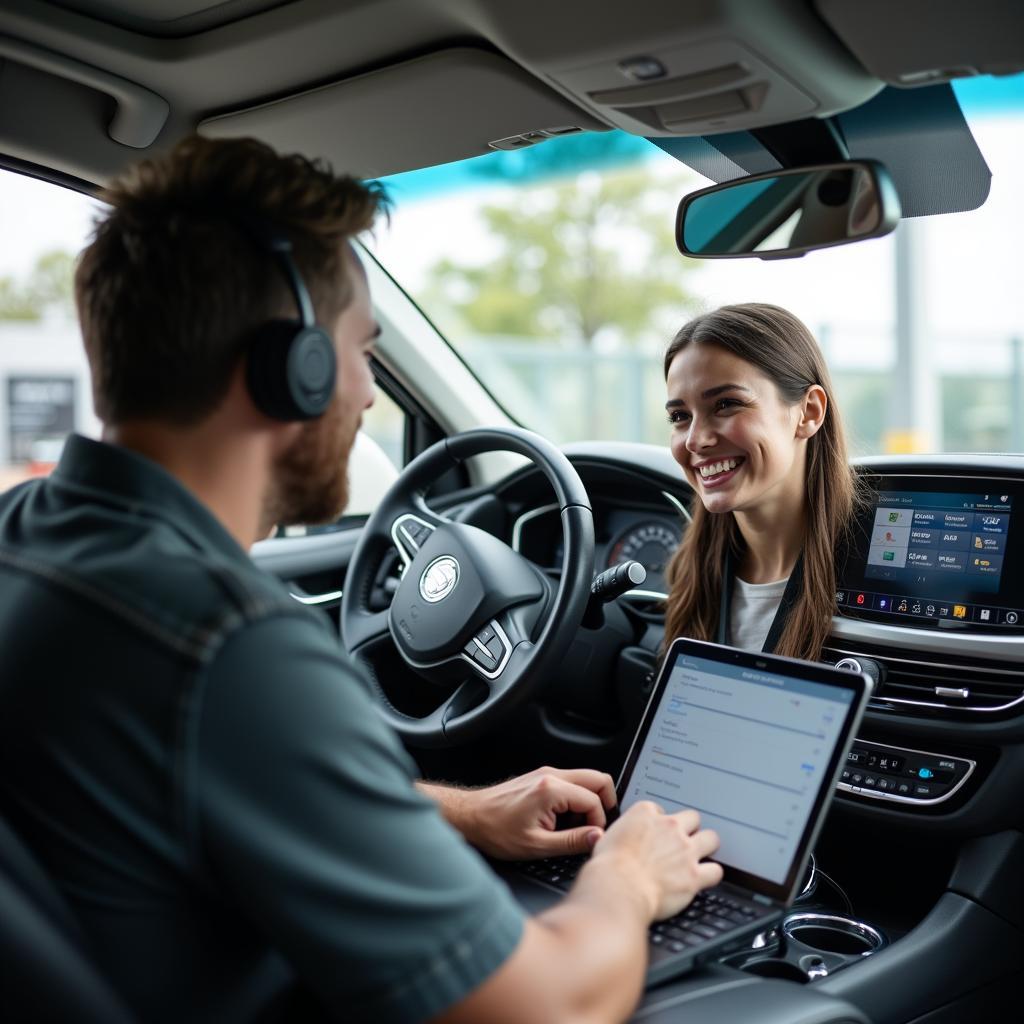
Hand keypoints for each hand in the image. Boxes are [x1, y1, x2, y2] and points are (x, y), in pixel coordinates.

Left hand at [447, 766, 616, 859]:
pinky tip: (562, 820)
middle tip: (595, 827)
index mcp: (552, 789)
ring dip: (589, 802)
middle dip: (604, 804)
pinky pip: (571, 783)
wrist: (471, 818)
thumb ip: (573, 841)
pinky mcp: (541, 777)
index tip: (592, 838)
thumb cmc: (496, 831)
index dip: (599, 822)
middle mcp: (551, 775)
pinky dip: (575, 800)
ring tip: (575, 827)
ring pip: (586, 779)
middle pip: (598, 779)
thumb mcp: (537, 846)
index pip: (595, 799)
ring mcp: (546, 773)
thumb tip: (598, 838)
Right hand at [588, 801, 722, 919]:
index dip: (658, 823)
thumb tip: (622, 838)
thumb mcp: (605, 836)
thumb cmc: (608, 867)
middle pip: (692, 817)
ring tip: (700, 855)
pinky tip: (705, 878)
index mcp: (645, 814)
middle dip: (690, 828)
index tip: (655, 833)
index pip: (659, 810)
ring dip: (706, 846)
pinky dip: (711, 874)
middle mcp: (669, 827)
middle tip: (682, 841)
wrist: (618, 888)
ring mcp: (685, 850)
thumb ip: (621, 832)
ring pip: (711, 838)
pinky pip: (716, 870)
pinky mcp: (695, 875)